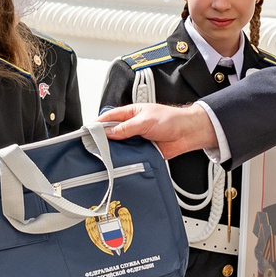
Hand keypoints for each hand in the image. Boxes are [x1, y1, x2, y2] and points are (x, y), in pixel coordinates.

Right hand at [100, 102, 216, 160]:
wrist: (188, 133)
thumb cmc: (172, 120)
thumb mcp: (145, 121)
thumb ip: (126, 128)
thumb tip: (109, 133)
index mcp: (131, 113)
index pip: (109, 118)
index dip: (97, 124)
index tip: (87, 131)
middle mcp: (132, 126)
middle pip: (112, 133)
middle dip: (103, 140)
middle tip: (92, 147)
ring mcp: (137, 139)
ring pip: (120, 146)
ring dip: (114, 151)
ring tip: (103, 157)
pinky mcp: (143, 151)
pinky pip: (130, 156)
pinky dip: (125, 160)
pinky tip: (118, 163)